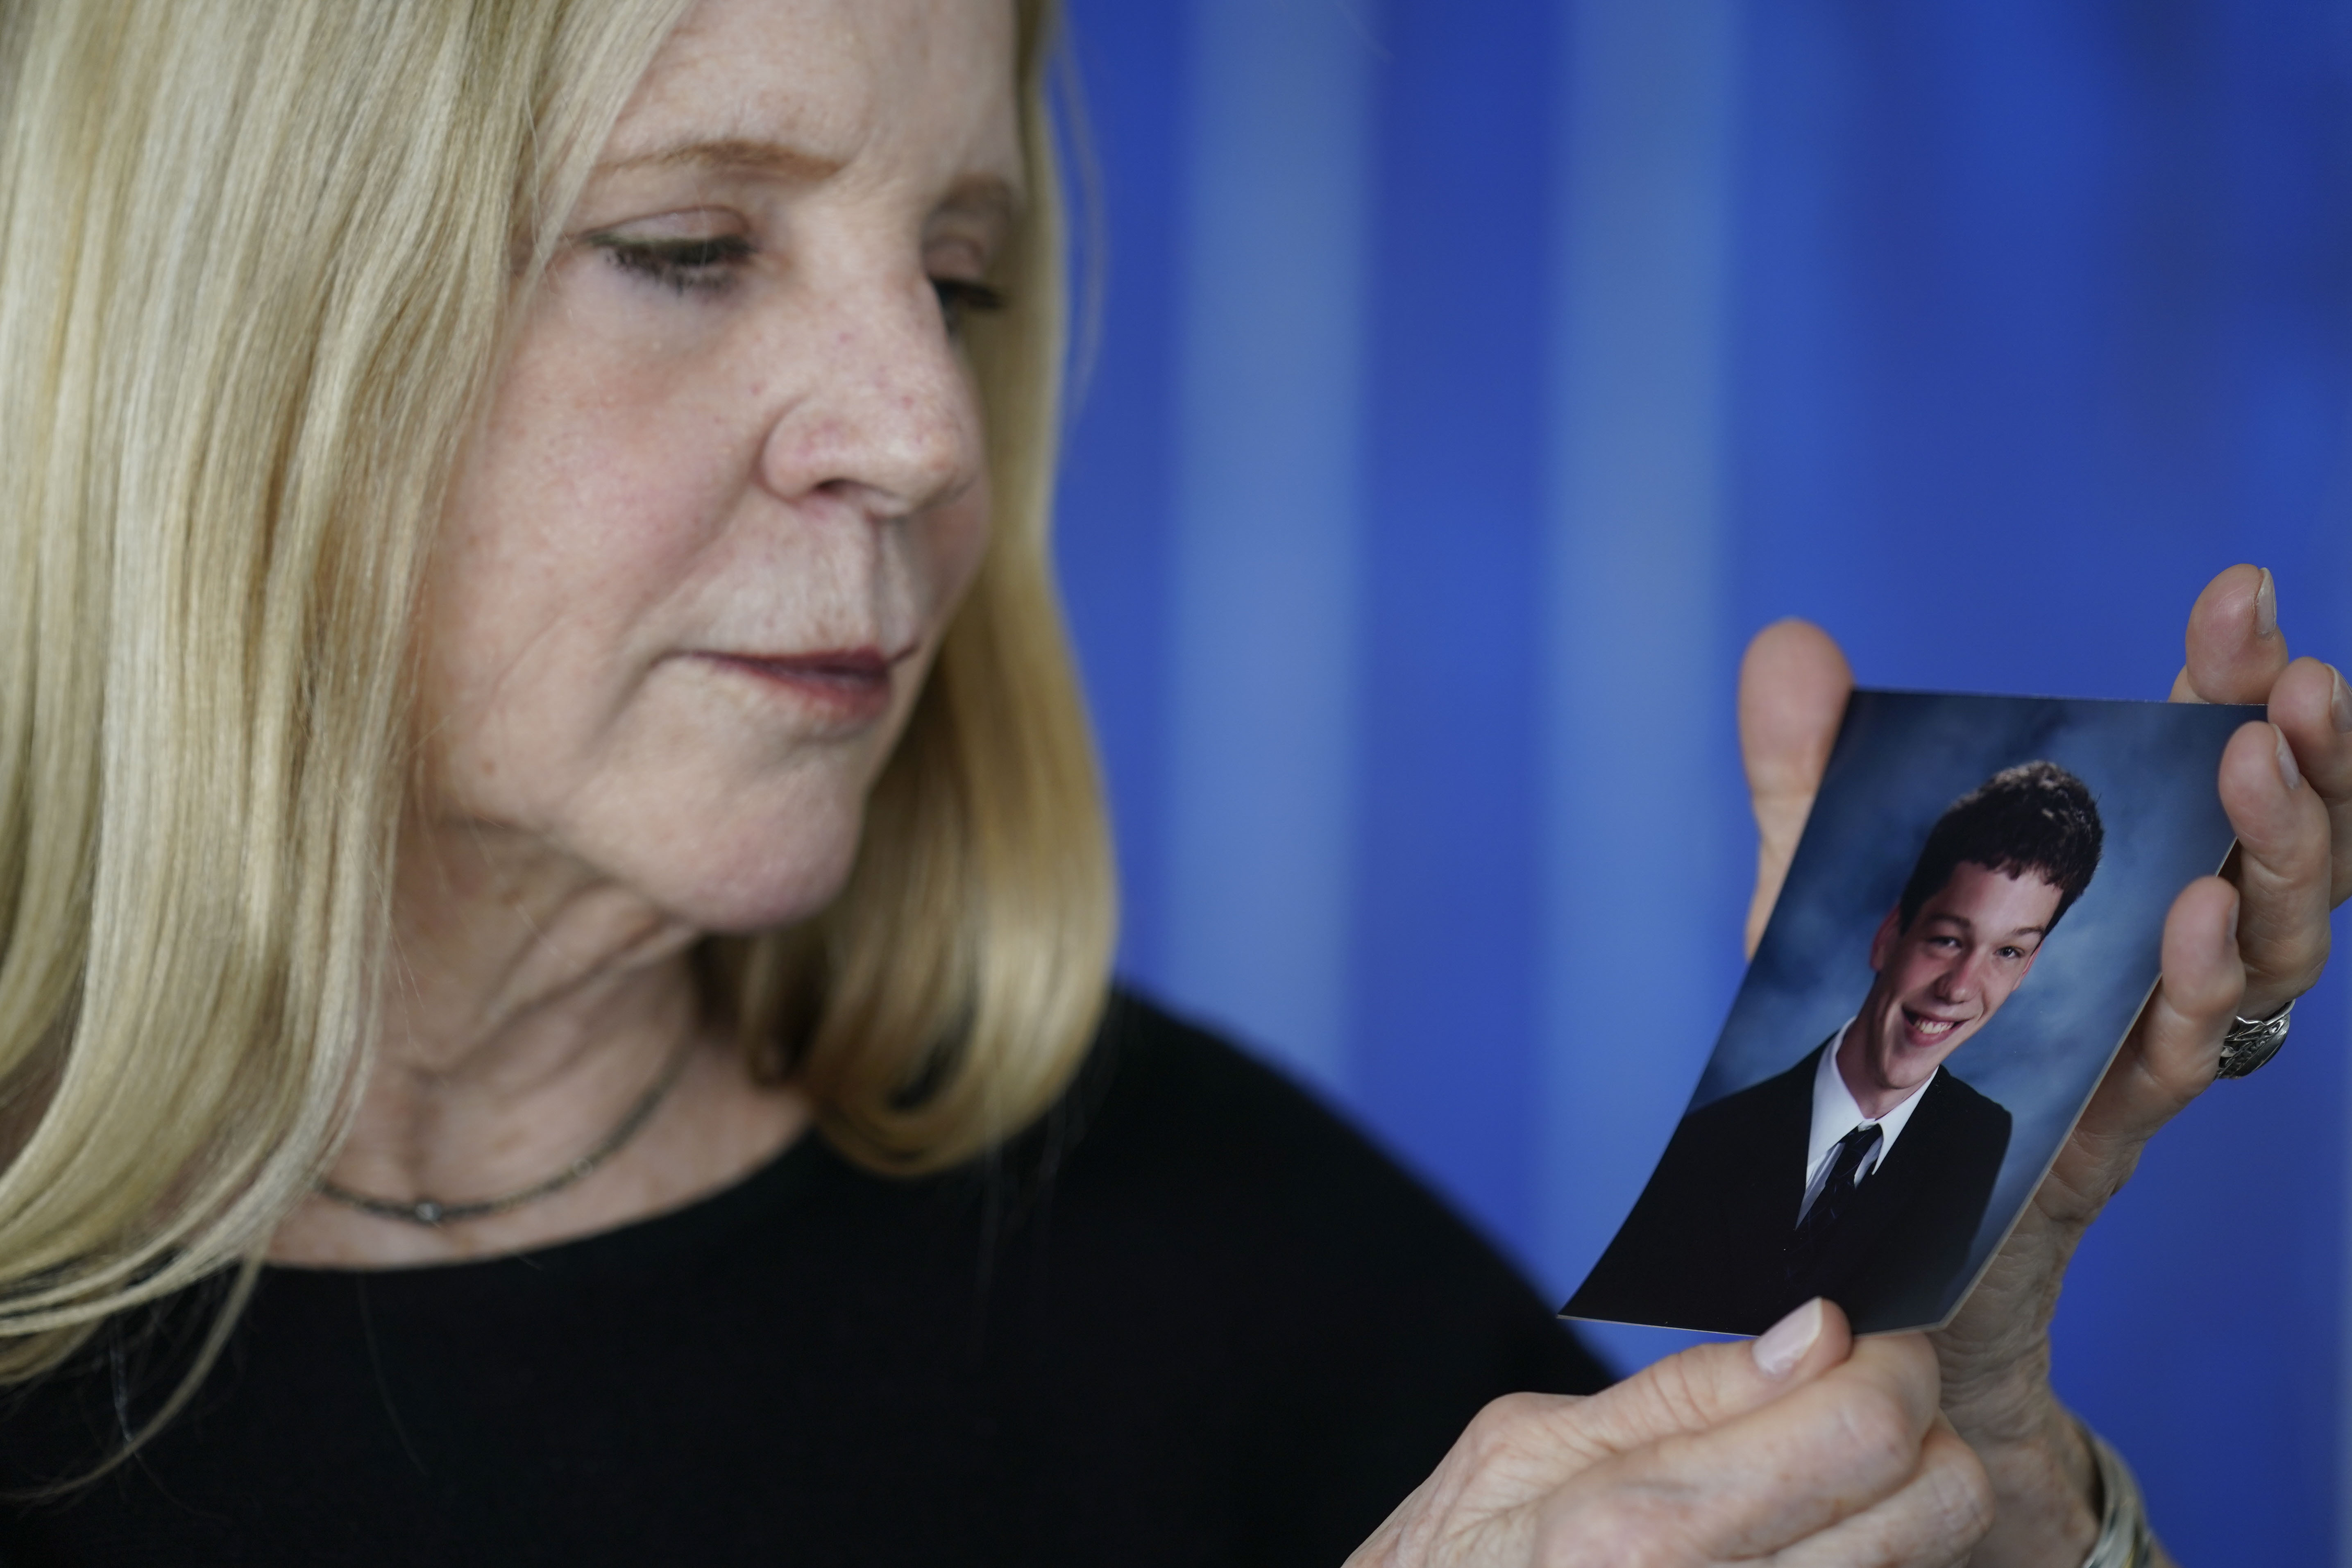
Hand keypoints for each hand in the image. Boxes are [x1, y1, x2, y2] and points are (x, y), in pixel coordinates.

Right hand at [1348, 1300, 1990, 1566]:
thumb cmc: (1450, 1564)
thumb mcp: (1520, 1449)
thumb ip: (1677, 1395)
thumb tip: (1813, 1332)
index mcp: (1633, 1530)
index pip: (1859, 1427)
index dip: (1892, 1361)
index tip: (1867, 1343)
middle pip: (1937, 1506)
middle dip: (1924, 1437)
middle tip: (1862, 1411)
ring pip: (1925, 1564)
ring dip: (1902, 1514)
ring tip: (1824, 1489)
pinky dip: (1863, 1563)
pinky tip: (1802, 1545)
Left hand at [1735, 565, 2348, 1566]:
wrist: (1854, 1255)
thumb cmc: (1862, 1063)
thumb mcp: (1814, 908)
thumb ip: (1807, 784)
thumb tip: (1788, 642)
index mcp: (2092, 889)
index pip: (2190, 767)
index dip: (2228, 683)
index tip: (2238, 596)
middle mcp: (2142, 961)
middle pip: (2270, 845)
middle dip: (2301, 754)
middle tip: (2298, 677)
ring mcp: (2133, 1049)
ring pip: (2270, 950)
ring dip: (2281, 853)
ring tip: (2259, 761)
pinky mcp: (2097, 1137)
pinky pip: (2179, 1060)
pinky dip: (2197, 986)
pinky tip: (2197, 917)